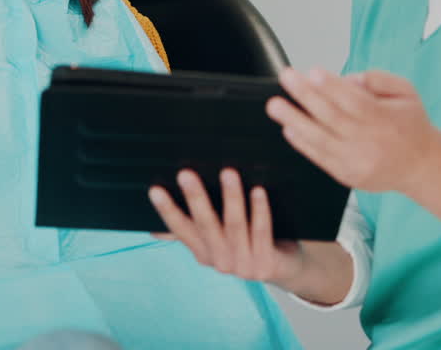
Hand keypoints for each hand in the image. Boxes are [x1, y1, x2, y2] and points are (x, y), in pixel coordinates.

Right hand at [148, 168, 304, 284]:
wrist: (287, 269)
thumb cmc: (249, 243)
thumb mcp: (219, 240)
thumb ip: (191, 233)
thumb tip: (153, 230)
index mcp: (203, 253)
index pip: (180, 229)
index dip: (167, 210)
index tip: (154, 190)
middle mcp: (219, 261)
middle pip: (205, 225)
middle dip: (195, 198)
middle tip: (186, 173)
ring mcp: (243, 265)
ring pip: (234, 225)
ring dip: (231, 197)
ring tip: (228, 172)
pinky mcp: (266, 265)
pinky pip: (261, 232)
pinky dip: (259, 210)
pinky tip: (258, 190)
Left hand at [268, 67, 440, 193]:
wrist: (421, 166)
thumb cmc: (410, 124)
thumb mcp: (407, 92)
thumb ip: (379, 80)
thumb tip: (347, 80)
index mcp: (385, 119)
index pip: (354, 101)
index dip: (331, 87)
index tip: (311, 72)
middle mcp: (370, 142)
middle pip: (332, 117)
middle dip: (305, 96)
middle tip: (286, 78)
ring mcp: (357, 161)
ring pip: (321, 139)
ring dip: (295, 120)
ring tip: (275, 106)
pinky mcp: (347, 175)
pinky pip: (320, 158)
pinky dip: (302, 143)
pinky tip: (288, 128)